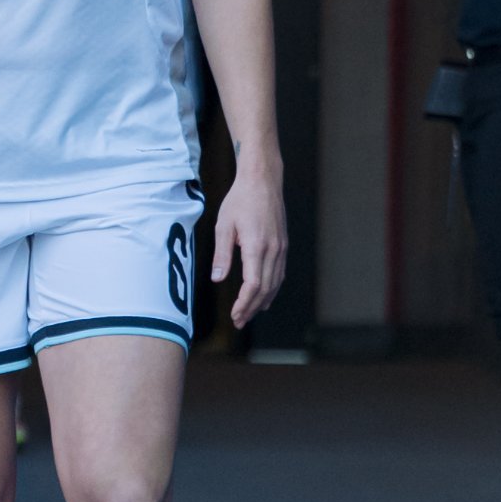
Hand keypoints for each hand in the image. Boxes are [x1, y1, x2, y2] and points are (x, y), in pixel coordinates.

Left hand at [211, 150, 286, 327]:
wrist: (263, 180)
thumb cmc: (240, 200)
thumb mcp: (224, 225)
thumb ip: (222, 254)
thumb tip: (217, 280)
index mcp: (257, 245)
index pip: (253, 285)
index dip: (244, 303)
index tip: (235, 314)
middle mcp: (273, 250)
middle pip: (266, 289)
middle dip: (252, 308)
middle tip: (239, 321)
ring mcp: (281, 248)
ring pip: (275, 283)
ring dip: (263, 301)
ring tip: (249, 314)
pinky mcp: (283, 244)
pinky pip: (279, 273)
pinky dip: (272, 288)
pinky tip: (264, 296)